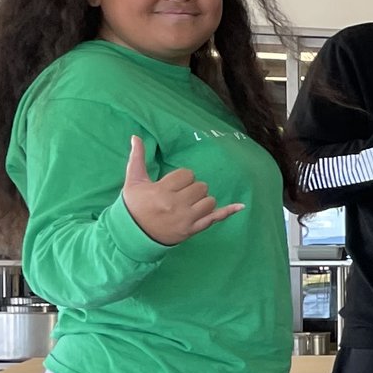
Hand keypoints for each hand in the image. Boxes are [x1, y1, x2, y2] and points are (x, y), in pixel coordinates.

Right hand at [121, 136, 242, 246]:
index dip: (181, 178)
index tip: (171, 185)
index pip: (187, 175)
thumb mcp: (133, 182)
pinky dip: (228, 212)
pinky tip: (240, 206)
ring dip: (202, 200)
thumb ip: (137, 158)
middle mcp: (176, 205)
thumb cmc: (133, 206)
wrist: (132, 235)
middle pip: (201, 186)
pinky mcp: (192, 230)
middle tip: (178, 195)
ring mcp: (186, 219)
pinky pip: (215, 219)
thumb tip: (135, 137)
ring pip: (209, 201)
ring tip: (188, 204)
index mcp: (161, 191)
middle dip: (192, 188)